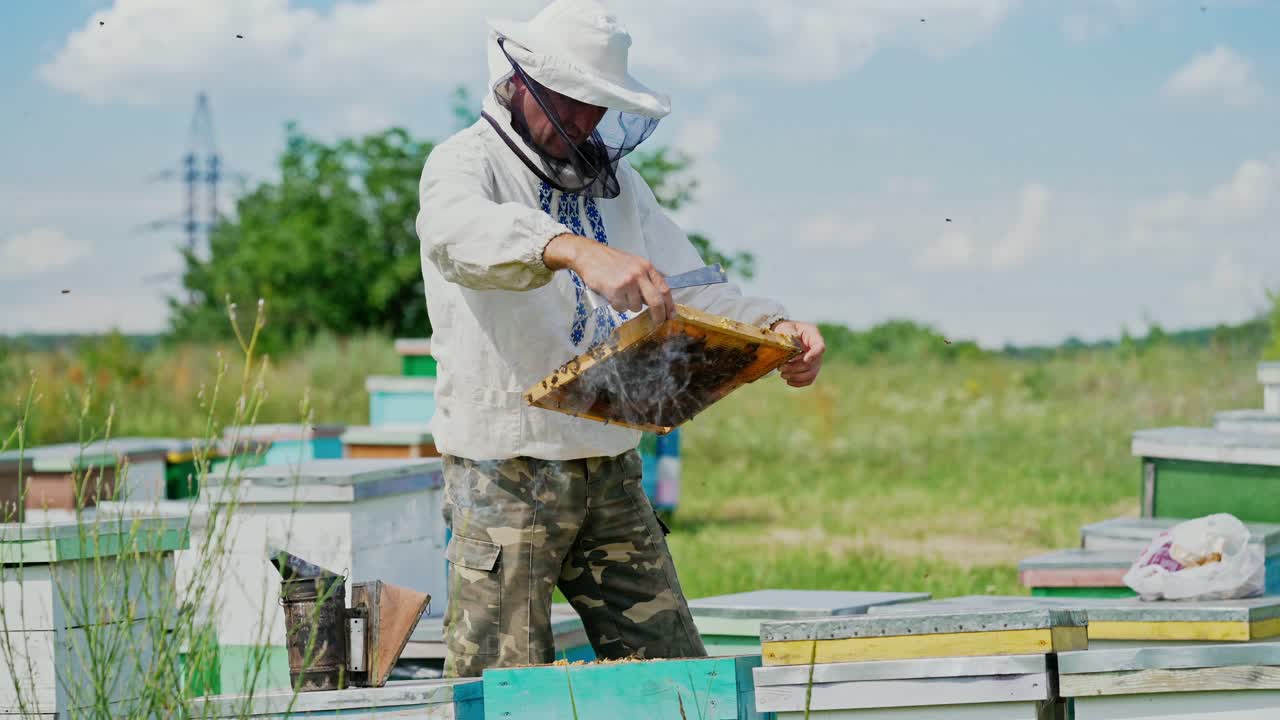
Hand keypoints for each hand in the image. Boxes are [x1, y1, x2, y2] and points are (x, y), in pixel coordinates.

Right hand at [544, 233, 675, 323]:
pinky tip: (611, 294)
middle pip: (656, 301)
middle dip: (659, 316)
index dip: (670, 305)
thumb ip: (646, 279)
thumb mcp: (633, 264)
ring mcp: (628, 282)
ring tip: (620, 294)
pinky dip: (617, 305)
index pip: (664, 289)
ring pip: (636, 307)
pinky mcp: (615, 290)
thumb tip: (657, 299)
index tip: (671, 315)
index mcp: (646, 267)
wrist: (588, 255)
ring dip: (629, 306)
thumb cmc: (610, 261)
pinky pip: (621, 308)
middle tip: (658, 323)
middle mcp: (639, 273)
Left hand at [771, 320, 824, 386]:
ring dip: (796, 376)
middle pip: (813, 363)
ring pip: (811, 373)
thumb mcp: (785, 328)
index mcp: (813, 335)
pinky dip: (799, 383)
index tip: (805, 360)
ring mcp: (814, 360)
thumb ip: (789, 335)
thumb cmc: (784, 329)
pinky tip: (788, 381)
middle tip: (781, 368)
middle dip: (797, 368)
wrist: (782, 335)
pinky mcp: (809, 369)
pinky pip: (808, 380)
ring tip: (783, 374)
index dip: (814, 355)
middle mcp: (816, 349)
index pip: (820, 347)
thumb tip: (793, 347)